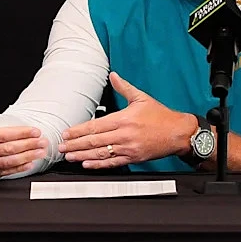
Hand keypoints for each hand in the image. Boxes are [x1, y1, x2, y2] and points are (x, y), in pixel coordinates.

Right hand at [0, 78, 46, 177]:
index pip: (1, 135)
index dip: (20, 133)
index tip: (35, 131)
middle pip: (6, 149)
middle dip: (27, 146)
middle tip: (42, 142)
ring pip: (6, 162)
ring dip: (26, 157)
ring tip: (39, 152)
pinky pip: (2, 172)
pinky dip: (17, 169)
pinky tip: (28, 164)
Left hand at [57, 72, 194, 167]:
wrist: (178, 132)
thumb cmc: (161, 116)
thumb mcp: (142, 98)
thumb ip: (124, 87)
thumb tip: (113, 76)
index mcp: (124, 119)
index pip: (95, 126)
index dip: (78, 131)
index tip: (66, 134)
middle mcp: (124, 135)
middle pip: (94, 141)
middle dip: (75, 145)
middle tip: (61, 148)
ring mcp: (128, 148)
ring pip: (100, 153)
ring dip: (82, 156)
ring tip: (70, 157)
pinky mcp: (133, 158)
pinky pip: (112, 163)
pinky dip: (98, 165)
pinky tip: (87, 164)